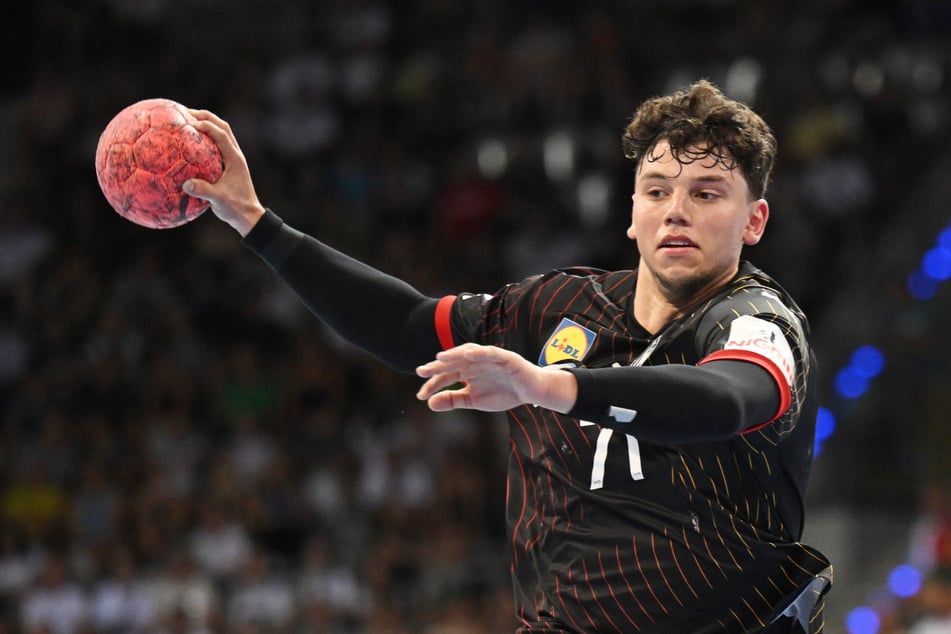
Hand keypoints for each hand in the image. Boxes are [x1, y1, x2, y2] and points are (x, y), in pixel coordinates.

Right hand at [183, 109, 265, 236]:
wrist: (249, 216)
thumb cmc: (236, 208)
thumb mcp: (219, 200)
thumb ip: (203, 191)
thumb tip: (185, 184)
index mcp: (235, 159)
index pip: (222, 134)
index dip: (206, 125)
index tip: (189, 122)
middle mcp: (235, 155)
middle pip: (222, 127)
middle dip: (205, 116)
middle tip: (185, 112)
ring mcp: (232, 159)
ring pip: (221, 134)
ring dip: (206, 124)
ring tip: (186, 121)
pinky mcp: (228, 165)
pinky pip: (216, 146)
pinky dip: (204, 139)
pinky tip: (189, 143)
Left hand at [415, 343, 576, 412]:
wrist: (531, 392)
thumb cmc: (503, 393)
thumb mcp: (474, 400)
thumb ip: (454, 400)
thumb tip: (430, 403)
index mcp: (467, 372)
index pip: (446, 375)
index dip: (433, 383)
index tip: (421, 395)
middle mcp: (475, 362)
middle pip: (453, 362)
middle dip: (437, 367)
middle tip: (421, 371)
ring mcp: (489, 358)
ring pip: (469, 353)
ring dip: (455, 354)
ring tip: (440, 358)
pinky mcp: (505, 357)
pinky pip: (491, 352)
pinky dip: (481, 352)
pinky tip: (469, 354)